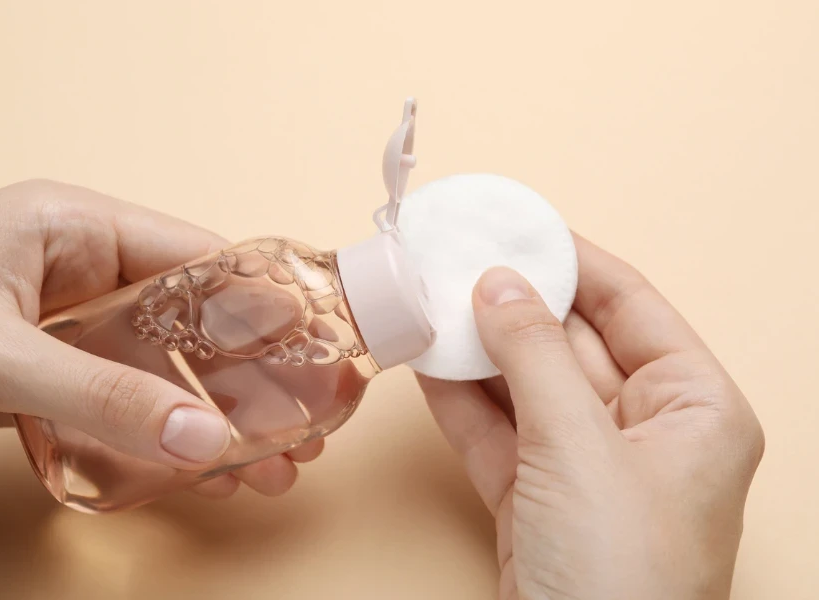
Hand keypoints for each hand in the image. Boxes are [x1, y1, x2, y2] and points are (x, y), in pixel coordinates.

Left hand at [0, 180, 319, 497]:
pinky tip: (199, 468)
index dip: (258, 308)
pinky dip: (158, 433)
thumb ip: (100, 397)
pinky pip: (119, 399)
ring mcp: (63, 323)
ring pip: (159, 367)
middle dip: (245, 380)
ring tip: (266, 465)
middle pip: (188, 321)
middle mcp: (79, 269)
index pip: (195, 259)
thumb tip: (202, 439)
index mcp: (76, 228)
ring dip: (210, 416)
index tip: (311, 356)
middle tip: (298, 430)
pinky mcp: (45, 371)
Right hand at [419, 236, 763, 599]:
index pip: (631, 306)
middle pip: (569, 342)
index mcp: (692, 408)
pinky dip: (460, 400)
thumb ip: (534, 356)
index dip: (574, 260)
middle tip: (456, 261)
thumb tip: (497, 284)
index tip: (520, 224)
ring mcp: (585, 466)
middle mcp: (644, 432)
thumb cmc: (617, 575)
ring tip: (428, 303)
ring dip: (477, 350)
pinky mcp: (536, 498)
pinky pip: (497, 431)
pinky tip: (426, 362)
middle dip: (511, 304)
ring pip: (525, 386)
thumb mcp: (577, 448)